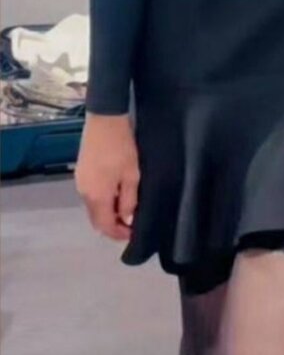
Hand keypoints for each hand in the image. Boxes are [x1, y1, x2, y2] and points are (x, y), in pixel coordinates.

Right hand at [74, 113, 140, 240]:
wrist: (105, 120)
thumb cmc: (121, 147)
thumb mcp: (131, 175)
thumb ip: (128, 200)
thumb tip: (127, 219)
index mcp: (97, 196)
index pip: (105, 226)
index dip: (118, 234)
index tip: (132, 234)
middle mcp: (84, 193)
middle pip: (96, 219)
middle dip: (112, 225)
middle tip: (129, 224)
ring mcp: (80, 182)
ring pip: (92, 207)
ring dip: (106, 212)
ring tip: (124, 207)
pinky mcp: (80, 172)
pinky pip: (90, 195)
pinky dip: (101, 200)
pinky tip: (114, 193)